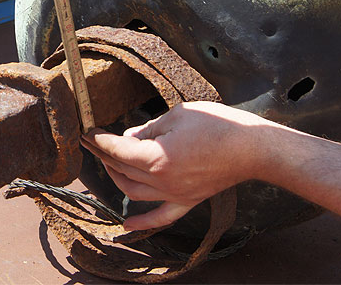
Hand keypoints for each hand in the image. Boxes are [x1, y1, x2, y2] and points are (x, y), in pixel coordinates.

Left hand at [81, 102, 272, 229]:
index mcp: (156, 157)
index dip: (99, 140)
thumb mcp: (177, 115)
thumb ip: (148, 128)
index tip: (87, 132)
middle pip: (122, 169)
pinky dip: (142, 223)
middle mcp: (162, 181)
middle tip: (94, 142)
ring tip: (108, 164)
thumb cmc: (218, 125)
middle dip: (104, 154)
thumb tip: (129, 136)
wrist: (253, 147)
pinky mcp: (188, 200)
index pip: (117, 149)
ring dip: (116, 178)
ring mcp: (175, 194)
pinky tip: (127, 225)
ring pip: (134, 192)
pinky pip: (161, 217)